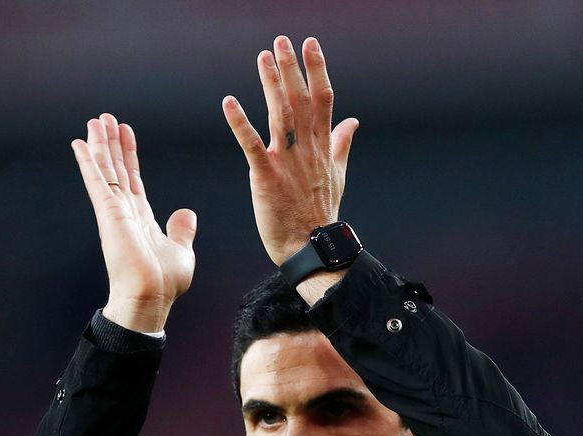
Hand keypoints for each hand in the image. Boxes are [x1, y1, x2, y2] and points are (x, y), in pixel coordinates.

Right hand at [71, 114, 196, 332]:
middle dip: (111, 144)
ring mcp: (115, 212)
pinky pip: (96, 181)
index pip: (134, 180)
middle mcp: (126, 212)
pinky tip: (79, 143)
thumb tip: (186, 213)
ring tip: (96, 121)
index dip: (129, 156)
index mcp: (141, 219)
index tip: (126, 134)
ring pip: (105, 170)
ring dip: (99, 145)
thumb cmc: (165, 283)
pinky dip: (87, 162)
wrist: (152, 297)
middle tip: (106, 118)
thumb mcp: (181, 251)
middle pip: (117, 170)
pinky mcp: (108, 213)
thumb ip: (182, 231)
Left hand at [222, 36, 358, 266]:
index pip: (322, 100)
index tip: (310, 44)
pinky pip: (252, 145)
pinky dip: (240, 123)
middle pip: (301, 101)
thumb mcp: (337, 175)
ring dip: (271, 84)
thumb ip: (341, 144)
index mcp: (322, 147)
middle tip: (282, 40)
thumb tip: (353, 120)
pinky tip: (229, 102)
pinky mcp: (266, 177)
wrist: (310, 248)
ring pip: (280, 115)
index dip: (316, 70)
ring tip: (263, 57)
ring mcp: (287, 162)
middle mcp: (307, 150)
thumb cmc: (321, 214)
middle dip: (292, 69)